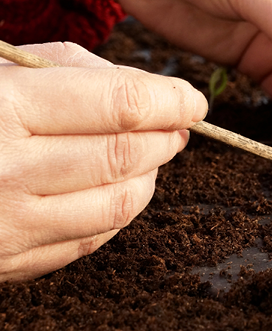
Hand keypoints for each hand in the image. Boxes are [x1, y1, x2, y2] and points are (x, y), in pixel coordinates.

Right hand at [0, 43, 206, 280]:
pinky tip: (118, 185)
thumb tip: (143, 89)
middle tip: (179, 123)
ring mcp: (8, 226)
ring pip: (118, 202)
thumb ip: (68, 68)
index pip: (119, 105)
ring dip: (150, 174)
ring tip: (153, 152)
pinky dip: (119, 210)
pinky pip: (90, 238)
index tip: (193, 98)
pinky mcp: (8, 262)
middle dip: (167, 136)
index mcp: (2, 110)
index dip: (170, 100)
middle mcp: (6, 172)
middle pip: (126, 155)